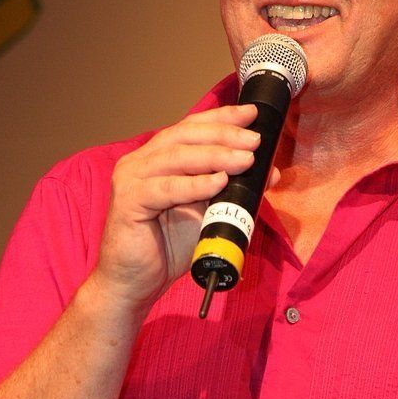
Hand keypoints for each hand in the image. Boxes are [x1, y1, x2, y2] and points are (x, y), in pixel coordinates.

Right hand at [91, 103, 271, 319]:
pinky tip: (218, 181)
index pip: (191, 127)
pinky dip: (195, 184)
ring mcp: (130, 179)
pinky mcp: (127, 202)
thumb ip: (235, 190)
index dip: (222, 118)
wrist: (135, 284)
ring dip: (215, 156)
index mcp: (157, 157)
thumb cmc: (168, 247)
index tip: (252, 114)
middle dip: (224, 134)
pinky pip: (166, 189)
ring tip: (245, 159)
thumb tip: (270, 171)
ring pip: (177, 158)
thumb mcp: (210, 212)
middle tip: (255, 140)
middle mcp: (140, 161)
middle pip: (185, 136)